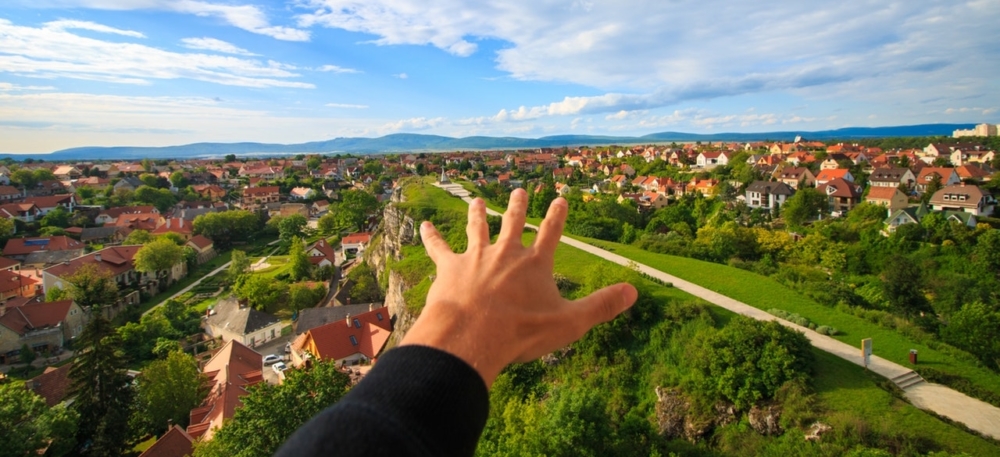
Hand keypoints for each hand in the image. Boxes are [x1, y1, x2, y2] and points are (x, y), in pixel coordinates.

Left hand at [400, 189, 637, 386]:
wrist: (472, 335)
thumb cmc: (521, 332)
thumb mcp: (570, 322)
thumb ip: (601, 306)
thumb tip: (634, 291)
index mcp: (535, 264)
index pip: (551, 233)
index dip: (557, 216)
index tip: (561, 198)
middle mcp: (506, 252)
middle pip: (513, 223)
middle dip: (518, 206)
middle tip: (519, 190)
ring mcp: (476, 256)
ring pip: (477, 228)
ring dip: (478, 214)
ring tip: (476, 201)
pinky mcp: (449, 267)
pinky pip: (439, 247)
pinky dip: (431, 236)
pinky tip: (423, 226)